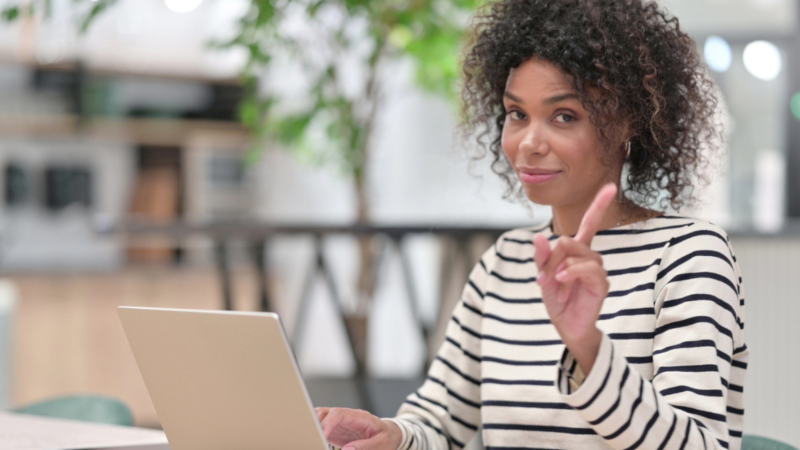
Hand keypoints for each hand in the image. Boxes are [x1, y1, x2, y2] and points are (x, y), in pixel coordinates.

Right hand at [316, 407, 401, 449]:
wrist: (389, 434)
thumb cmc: (386, 437)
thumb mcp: (381, 443)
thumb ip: (365, 446)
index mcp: (359, 416)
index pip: (339, 414)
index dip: (328, 422)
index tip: (322, 434)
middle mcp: (347, 416)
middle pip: (326, 412)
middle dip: (315, 422)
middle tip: (311, 436)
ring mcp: (340, 422)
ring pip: (321, 417)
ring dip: (312, 425)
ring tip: (310, 438)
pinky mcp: (336, 430)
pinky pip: (321, 426)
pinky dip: (314, 431)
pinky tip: (312, 439)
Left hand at [533, 183, 616, 373]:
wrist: (567, 327)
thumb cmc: (558, 301)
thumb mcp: (544, 277)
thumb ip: (542, 258)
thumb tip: (539, 237)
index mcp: (577, 252)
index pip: (590, 223)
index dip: (599, 205)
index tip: (611, 186)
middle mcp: (590, 258)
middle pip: (570, 240)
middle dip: (552, 256)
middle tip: (543, 276)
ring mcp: (597, 270)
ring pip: (578, 252)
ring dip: (560, 266)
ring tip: (553, 282)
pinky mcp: (601, 284)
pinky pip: (588, 268)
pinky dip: (572, 271)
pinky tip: (562, 279)